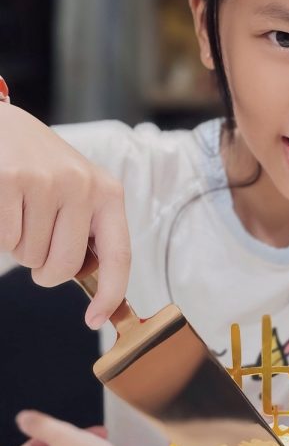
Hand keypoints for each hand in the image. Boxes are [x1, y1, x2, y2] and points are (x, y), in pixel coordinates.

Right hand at [0, 86, 130, 328]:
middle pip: (64, 265)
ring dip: (19, 247)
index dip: (110, 294)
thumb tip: (99, 291)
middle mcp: (83, 186)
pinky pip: (5, 239)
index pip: (119, 256)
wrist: (3, 125)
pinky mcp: (11, 180)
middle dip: (45, 271)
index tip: (94, 320)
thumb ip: (89, 232)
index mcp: (108, 193)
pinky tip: (5, 206)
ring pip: (29, 255)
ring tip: (20, 212)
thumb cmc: (42, 168)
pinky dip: (2, 235)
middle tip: (36, 253)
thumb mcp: (79, 192)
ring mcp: (46, 182)